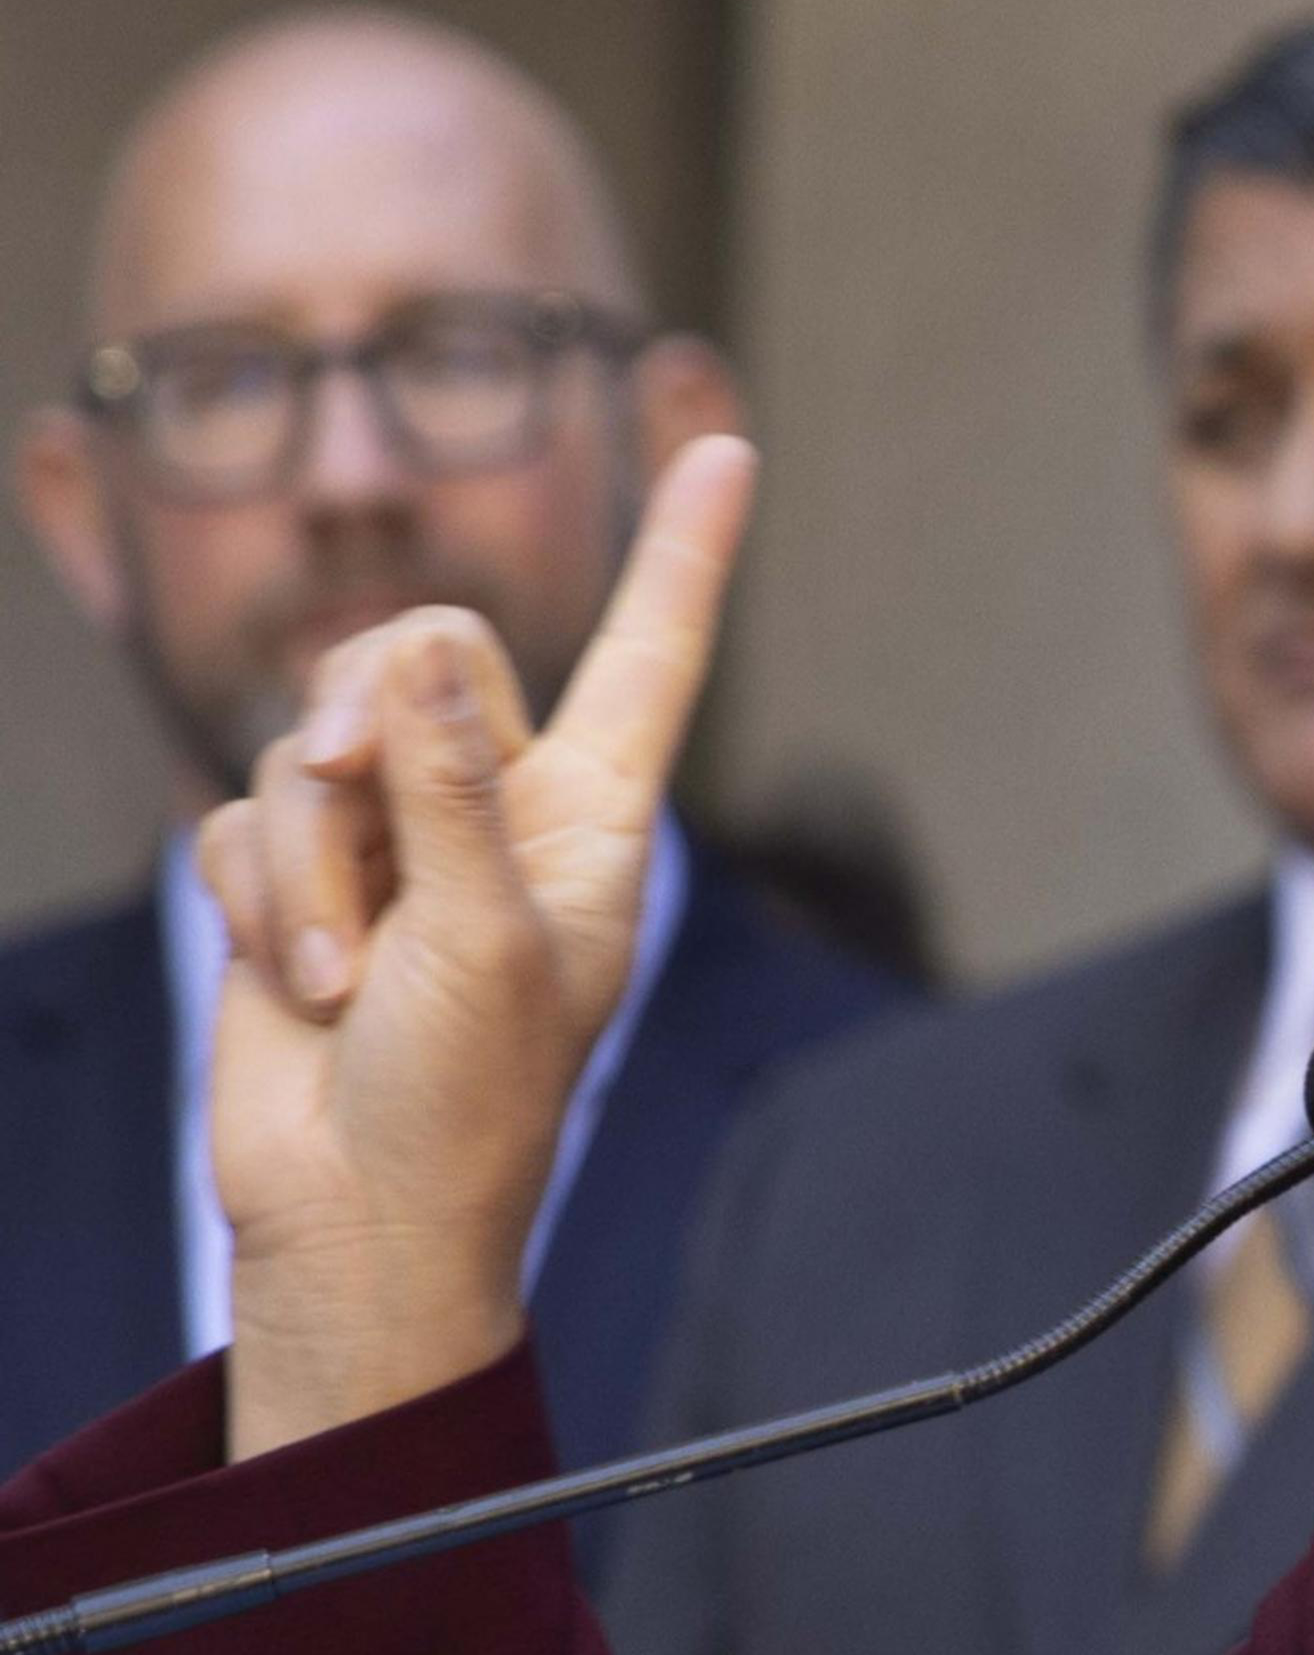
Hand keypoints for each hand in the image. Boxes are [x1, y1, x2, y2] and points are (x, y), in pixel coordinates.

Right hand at [196, 437, 756, 1457]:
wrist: (356, 1209)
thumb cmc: (466, 1097)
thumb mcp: (485, 937)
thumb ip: (450, 788)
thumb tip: (427, 661)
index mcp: (594, 811)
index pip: (650, 652)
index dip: (684, 552)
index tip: (729, 445)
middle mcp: (495, 801)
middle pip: (422, 651)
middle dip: (370, 707)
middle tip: (351, 780)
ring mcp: (389, 835)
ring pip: (315, 743)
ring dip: (309, 861)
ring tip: (340, 973)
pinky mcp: (291, 875)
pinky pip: (244, 818)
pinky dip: (258, 898)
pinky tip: (296, 984)